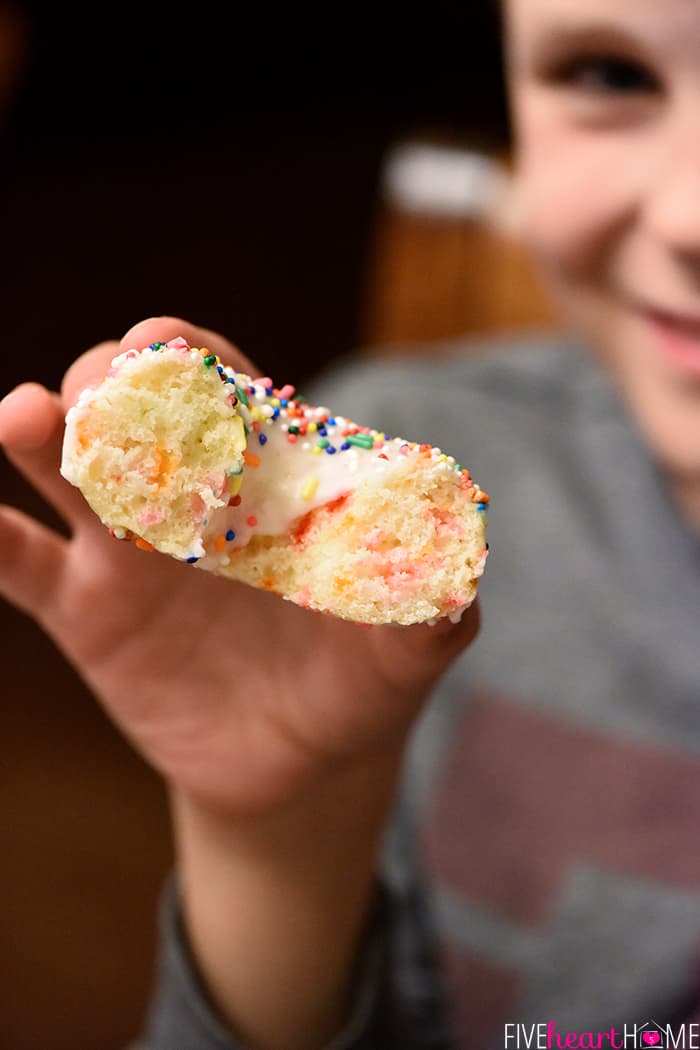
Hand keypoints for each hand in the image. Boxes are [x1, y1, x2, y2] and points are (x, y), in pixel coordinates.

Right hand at [0, 317, 478, 813]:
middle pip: (127, 403)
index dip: (196, 360)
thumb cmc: (366, 679)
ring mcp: (128, 551)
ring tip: (29, 419)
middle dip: (110, 381)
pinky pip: (19, 565)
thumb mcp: (410, 644)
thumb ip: (433, 600)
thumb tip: (454, 556)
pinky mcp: (86, 614)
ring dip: (41, 430)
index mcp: (266, 476)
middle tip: (110, 398)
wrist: (307, 764)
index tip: (175, 355)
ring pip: (65, 466)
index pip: (222, 384)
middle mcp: (189, 495)